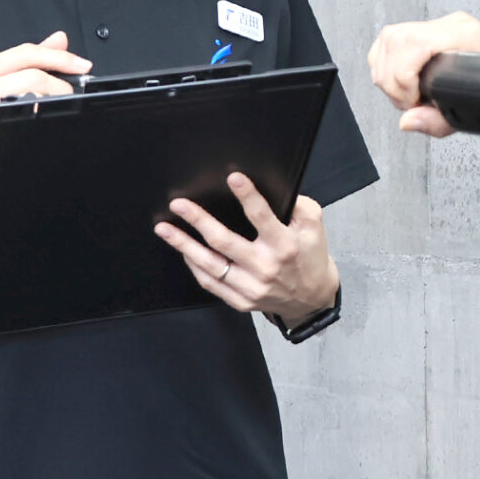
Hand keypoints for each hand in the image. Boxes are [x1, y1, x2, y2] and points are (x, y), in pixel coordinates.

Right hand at [0, 31, 92, 210]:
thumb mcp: (5, 88)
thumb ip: (32, 63)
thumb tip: (59, 38)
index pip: (25, 53)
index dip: (59, 57)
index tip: (83, 65)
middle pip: (33, 76)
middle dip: (61, 87)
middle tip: (69, 99)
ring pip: (32, 98)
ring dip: (53, 106)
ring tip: (51, 115)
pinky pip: (23, 127)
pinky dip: (40, 127)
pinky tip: (38, 131)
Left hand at [153, 174, 338, 320]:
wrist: (311, 298)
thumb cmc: (311, 257)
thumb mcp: (315, 227)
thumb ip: (299, 206)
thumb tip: (274, 190)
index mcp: (285, 245)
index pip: (262, 216)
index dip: (248, 195)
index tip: (233, 178)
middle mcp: (265, 267)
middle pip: (224, 241)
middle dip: (198, 220)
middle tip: (179, 205)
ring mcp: (251, 287)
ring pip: (209, 264)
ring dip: (183, 244)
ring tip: (164, 229)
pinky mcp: (241, 301)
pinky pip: (210, 283)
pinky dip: (193, 265)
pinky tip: (184, 251)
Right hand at [367, 10, 479, 136]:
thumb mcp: (474, 113)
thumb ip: (437, 121)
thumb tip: (408, 121)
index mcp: (463, 36)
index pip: (413, 43)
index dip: (403, 76)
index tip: (413, 100)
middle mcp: (450, 26)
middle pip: (395, 40)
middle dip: (393, 80)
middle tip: (410, 102)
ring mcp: (440, 26)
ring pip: (389, 38)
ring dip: (388, 73)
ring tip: (408, 94)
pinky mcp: (430, 32)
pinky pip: (391, 40)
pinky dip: (386, 64)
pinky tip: (402, 82)